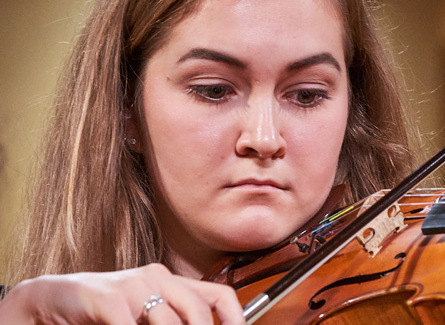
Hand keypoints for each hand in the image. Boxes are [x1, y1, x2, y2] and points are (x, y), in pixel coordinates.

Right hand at [0, 263, 243, 324]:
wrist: (54, 298)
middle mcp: (156, 278)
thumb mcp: (145, 315)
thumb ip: (171, 320)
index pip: (218, 294)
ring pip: (167, 321)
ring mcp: (132, 286)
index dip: (235, 317)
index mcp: (171, 281)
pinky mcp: (107, 299)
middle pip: (196, 309)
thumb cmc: (104, 311)